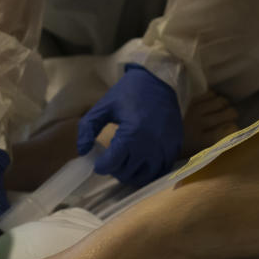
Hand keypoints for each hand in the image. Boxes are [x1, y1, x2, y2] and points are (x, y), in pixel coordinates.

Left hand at [77, 64, 182, 186]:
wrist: (160, 81)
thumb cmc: (129, 93)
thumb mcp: (104, 107)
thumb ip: (87, 128)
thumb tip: (83, 151)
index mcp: (131, 134)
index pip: (111, 164)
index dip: (101, 167)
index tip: (98, 163)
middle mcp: (150, 145)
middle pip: (127, 173)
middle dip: (115, 170)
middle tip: (111, 161)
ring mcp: (165, 148)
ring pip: (146, 177)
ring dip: (132, 175)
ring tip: (126, 165)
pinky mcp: (175, 147)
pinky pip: (162, 170)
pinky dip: (150, 171)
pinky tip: (142, 163)